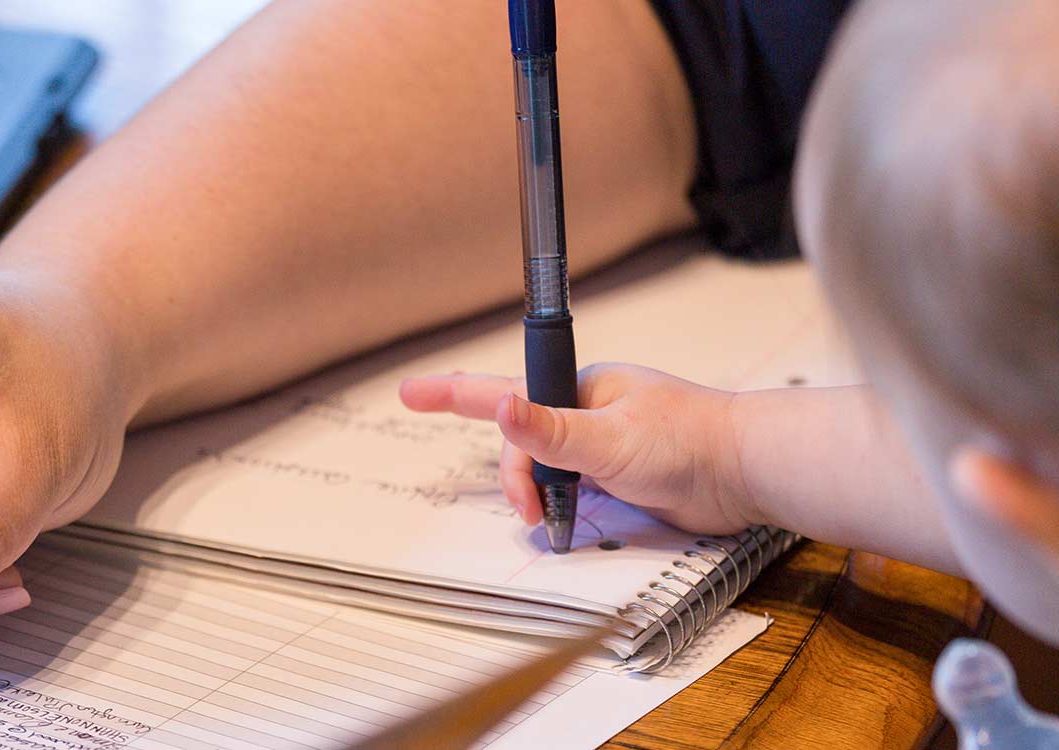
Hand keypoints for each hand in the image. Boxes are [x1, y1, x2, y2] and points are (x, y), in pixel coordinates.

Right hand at [400, 363, 759, 535]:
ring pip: (546, 471)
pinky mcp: (621, 476)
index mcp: (578, 389)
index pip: (502, 390)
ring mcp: (602, 445)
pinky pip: (575, 490)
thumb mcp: (611, 439)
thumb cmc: (689, 442)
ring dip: (545, 498)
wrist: (750, 472)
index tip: (409, 392)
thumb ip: (551, 430)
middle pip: (521, 445)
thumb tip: (500, 409)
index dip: (451, 393)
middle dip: (516, 479)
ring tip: (561, 523)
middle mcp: (585, 413)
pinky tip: (577, 523)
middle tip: (534, 513)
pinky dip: (568, 508)